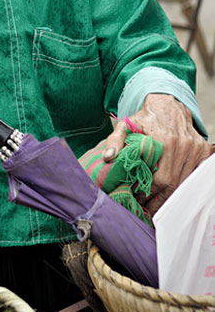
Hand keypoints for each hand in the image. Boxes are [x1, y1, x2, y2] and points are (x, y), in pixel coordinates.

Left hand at [103, 94, 210, 214]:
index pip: (159, 179)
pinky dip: (182, 184)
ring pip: (184, 182)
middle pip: (173, 184)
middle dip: (159, 199)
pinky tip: (169, 192)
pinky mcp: (202, 151)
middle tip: (146, 208)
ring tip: (155, 204)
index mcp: (164, 141)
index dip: (148, 192)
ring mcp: (194, 149)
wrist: (167, 103)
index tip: (137, 199)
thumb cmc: (145, 117)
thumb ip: (115, 141)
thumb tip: (108, 157)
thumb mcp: (126, 126)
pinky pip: (193, 175)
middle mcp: (183, 145)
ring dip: (170, 195)